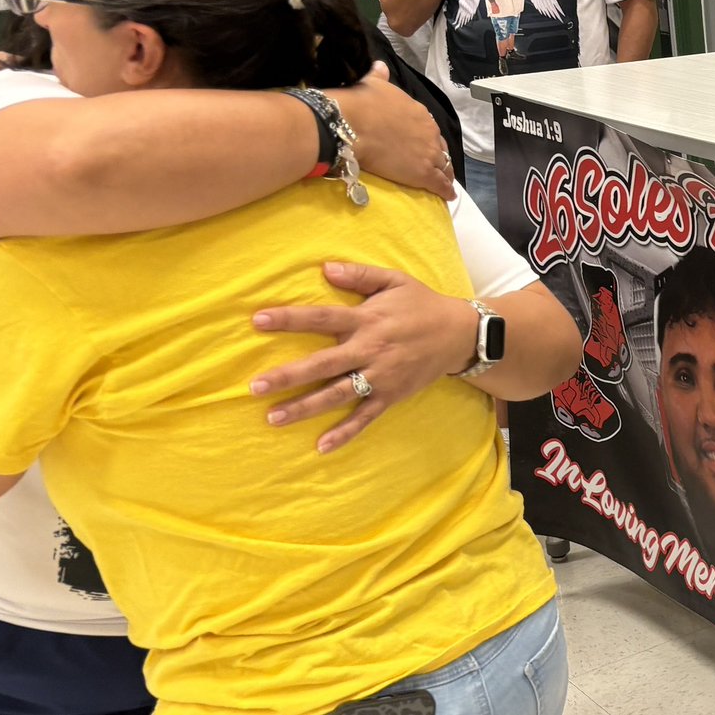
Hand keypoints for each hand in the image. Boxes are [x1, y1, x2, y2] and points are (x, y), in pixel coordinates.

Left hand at [249, 262, 477, 452]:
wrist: (459, 334)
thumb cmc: (422, 304)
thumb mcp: (394, 280)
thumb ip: (359, 274)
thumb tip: (324, 268)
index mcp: (367, 320)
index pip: (321, 319)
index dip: (289, 319)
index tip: (257, 320)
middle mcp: (370, 350)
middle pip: (322, 365)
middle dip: (288, 375)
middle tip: (254, 386)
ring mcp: (380, 377)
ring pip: (337, 395)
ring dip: (304, 407)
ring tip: (273, 417)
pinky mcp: (391, 396)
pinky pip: (365, 417)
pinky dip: (344, 433)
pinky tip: (321, 446)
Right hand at [326, 64, 454, 200]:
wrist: (353, 124)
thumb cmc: (362, 103)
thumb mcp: (373, 84)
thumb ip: (380, 77)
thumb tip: (380, 66)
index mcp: (419, 113)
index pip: (429, 128)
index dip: (427, 137)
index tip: (424, 143)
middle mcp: (429, 132)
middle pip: (440, 147)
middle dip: (439, 156)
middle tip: (436, 165)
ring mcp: (428, 153)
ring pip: (444, 166)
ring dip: (445, 173)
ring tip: (445, 182)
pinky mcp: (423, 173)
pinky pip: (440, 184)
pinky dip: (446, 190)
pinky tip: (448, 196)